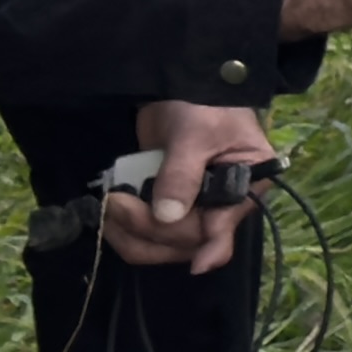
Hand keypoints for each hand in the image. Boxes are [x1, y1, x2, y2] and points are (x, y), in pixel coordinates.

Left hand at [94, 97, 280, 273]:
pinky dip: (126, 229)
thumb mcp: (194, 133)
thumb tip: (167, 215)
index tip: (197, 266)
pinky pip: (147, 234)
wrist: (181, 85)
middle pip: (187, 241)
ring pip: (164, 245)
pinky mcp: (167, 207)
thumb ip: (181, 174)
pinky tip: (110, 213)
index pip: (224, 224)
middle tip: (114, 202)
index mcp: (244, 186)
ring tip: (107, 209)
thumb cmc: (202, 104)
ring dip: (132, 234)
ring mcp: (193, 210)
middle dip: (149, 227)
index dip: (211, 247)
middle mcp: (222, 207)